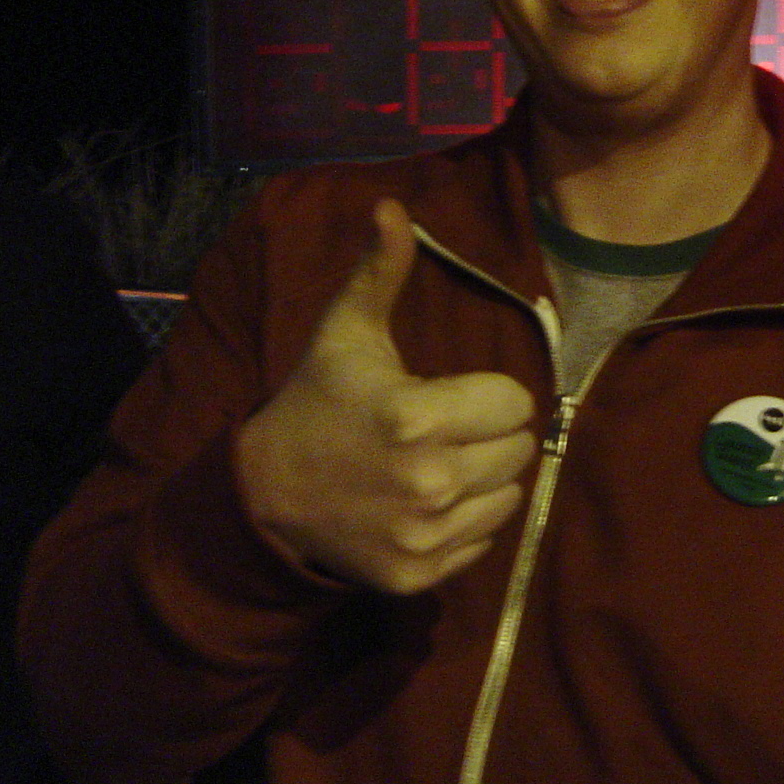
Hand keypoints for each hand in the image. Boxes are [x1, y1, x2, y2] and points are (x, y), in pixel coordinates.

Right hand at [236, 198, 535, 593]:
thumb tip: (395, 207)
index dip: (489, 395)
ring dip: (485, 481)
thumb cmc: (318, 402)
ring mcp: (424, 535)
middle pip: (518, 451)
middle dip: (490, 435)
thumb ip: (381, 271)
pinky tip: (426, 505)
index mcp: (417, 416)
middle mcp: (428, 481)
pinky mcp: (419, 576)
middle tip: (447, 431)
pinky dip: (466, 525)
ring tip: (439, 466)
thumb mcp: (346, 333)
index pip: (515, 403)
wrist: (265, 496)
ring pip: (509, 498)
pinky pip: (485, 543)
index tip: (452, 396)